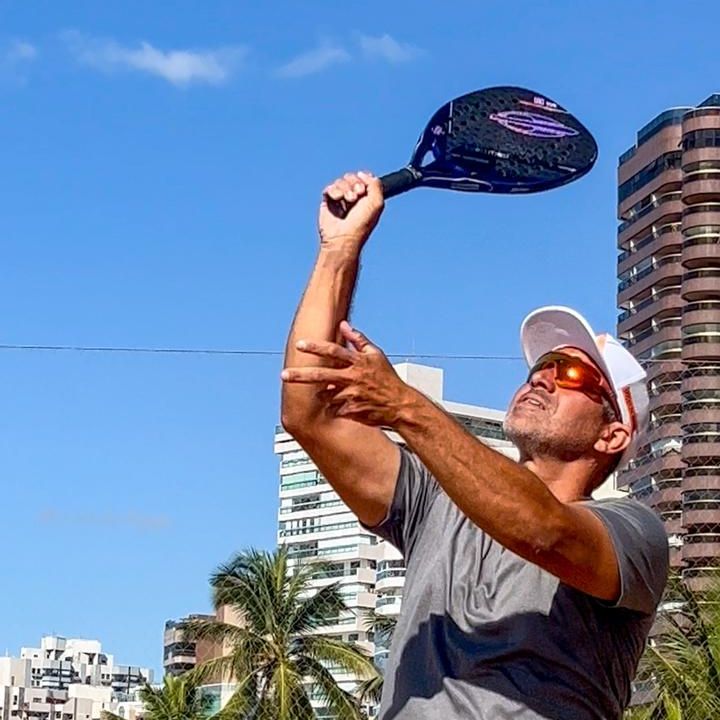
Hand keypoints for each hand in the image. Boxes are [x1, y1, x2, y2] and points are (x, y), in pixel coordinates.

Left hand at [281, 321, 409, 426]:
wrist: (400, 405)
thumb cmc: (387, 378)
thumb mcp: (376, 355)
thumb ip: (358, 339)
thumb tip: (343, 324)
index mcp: (358, 362)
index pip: (333, 351)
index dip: (315, 347)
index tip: (299, 344)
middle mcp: (352, 378)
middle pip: (321, 376)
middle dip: (300, 376)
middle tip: (283, 375)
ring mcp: (351, 396)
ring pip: (325, 395)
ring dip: (320, 394)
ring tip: (322, 394)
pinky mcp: (351, 411)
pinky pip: (334, 409)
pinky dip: (333, 407)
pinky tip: (338, 406)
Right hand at [318, 172, 383, 250]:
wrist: (343, 237)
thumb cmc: (361, 224)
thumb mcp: (377, 202)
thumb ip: (375, 183)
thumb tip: (362, 174)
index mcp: (366, 199)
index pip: (363, 179)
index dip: (363, 179)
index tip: (364, 189)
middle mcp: (353, 199)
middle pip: (351, 177)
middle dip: (354, 183)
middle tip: (357, 195)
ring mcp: (340, 201)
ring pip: (340, 181)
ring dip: (345, 188)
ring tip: (348, 200)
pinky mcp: (327, 203)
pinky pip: (329, 188)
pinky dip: (334, 191)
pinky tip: (337, 199)